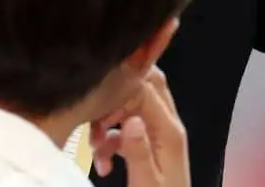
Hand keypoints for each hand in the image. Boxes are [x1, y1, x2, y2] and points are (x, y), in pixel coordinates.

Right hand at [91, 67, 186, 185]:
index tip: (97, 109)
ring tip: (95, 150)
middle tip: (95, 118)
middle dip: (115, 99)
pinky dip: (111, 142)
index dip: (119, 91)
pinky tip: (102, 165)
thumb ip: (138, 150)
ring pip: (132, 109)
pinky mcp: (149, 147)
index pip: (146, 88)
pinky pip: (127, 131)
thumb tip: (130, 118)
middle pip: (144, 88)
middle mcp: (167, 126)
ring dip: (109, 125)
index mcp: (169, 130)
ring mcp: (159, 136)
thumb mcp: (146, 182)